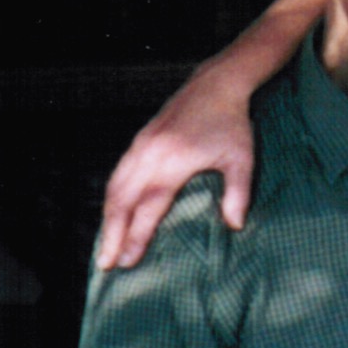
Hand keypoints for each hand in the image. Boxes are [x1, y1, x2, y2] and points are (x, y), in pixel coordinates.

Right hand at [93, 66, 259, 271]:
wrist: (215, 84)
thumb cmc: (231, 124)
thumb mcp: (241, 159)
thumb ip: (238, 193)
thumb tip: (236, 226)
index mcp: (173, 162)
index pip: (148, 206)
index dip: (136, 235)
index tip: (128, 261)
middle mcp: (150, 154)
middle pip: (122, 200)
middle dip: (112, 234)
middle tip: (106, 264)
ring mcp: (141, 145)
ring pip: (115, 187)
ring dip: (108, 217)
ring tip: (105, 245)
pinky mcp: (139, 139)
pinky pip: (118, 173)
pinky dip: (112, 197)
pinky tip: (112, 213)